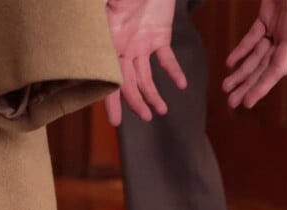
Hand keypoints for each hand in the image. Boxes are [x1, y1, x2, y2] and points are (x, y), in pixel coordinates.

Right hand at [104, 0, 186, 125]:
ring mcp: (141, 44)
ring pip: (146, 77)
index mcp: (109, 42)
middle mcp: (123, 48)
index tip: (115, 121)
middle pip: (128, 83)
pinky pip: (167, 60)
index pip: (109, 78)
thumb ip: (106, 8)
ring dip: (154, 95)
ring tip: (162, 111)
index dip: (112, 101)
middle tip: (147, 117)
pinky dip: (174, 72)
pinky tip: (182, 85)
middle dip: (137, 102)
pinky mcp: (159, 37)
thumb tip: (104, 12)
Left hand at [223, 0, 286, 108]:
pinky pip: (253, 37)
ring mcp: (278, 25)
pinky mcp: (269, 14)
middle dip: (247, 86)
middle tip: (231, 103)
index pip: (277, 68)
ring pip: (256, 55)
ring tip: (225, 87)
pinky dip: (241, 50)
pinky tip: (229, 63)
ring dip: (241, 72)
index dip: (262, 86)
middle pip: (264, 68)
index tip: (247, 102)